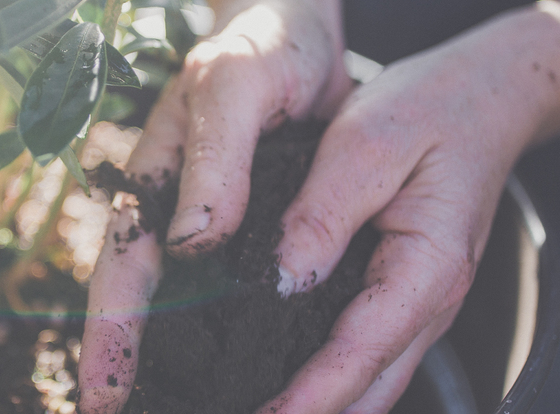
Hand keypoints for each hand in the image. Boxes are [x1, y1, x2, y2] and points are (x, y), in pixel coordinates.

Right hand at [77, 0, 349, 411]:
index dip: (110, 333)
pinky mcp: (253, 231)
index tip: (102, 394)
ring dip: (175, 363)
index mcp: (155, 183)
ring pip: (186, 308)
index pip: (122, 269)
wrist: (302, 33)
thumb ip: (216, 160)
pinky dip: (228, 336)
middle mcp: (177, 214)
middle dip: (128, 366)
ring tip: (177, 410)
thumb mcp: (235, 89)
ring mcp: (214, 227)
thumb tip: (194, 242)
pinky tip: (239, 370)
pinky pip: (234, 293)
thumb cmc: (262, 47)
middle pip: (143, 304)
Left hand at [259, 3, 559, 412]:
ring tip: (262, 412)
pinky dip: (334, 378)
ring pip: (373, 381)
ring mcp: (419, 301)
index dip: (306, 398)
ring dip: (322, 406)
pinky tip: (291, 377)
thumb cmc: (431, 110)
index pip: (358, 353)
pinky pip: (369, 352)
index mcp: (424, 268)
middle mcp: (428, 299)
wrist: (483, 95)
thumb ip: (320, 216)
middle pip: (370, 389)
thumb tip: (282, 279)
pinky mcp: (403, 290)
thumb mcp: (366, 145)